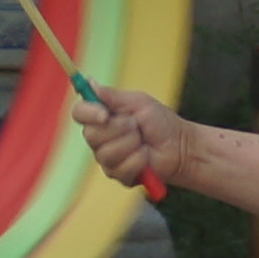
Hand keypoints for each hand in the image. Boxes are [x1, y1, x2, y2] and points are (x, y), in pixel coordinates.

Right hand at [72, 84, 187, 194]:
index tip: (105, 114)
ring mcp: (107, 158)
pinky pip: (120, 169)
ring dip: (131, 145)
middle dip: (119, 129)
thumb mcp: (138, 102)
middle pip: (91, 135)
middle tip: (136, 126)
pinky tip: (146, 156)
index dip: (88, 113)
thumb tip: (89, 83)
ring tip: (143, 141)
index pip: (79, 113)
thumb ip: (112, 96)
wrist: (179, 145)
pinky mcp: (118, 174)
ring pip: (106, 153)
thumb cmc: (160, 122)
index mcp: (101, 116)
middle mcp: (99, 138)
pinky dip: (138, 160)